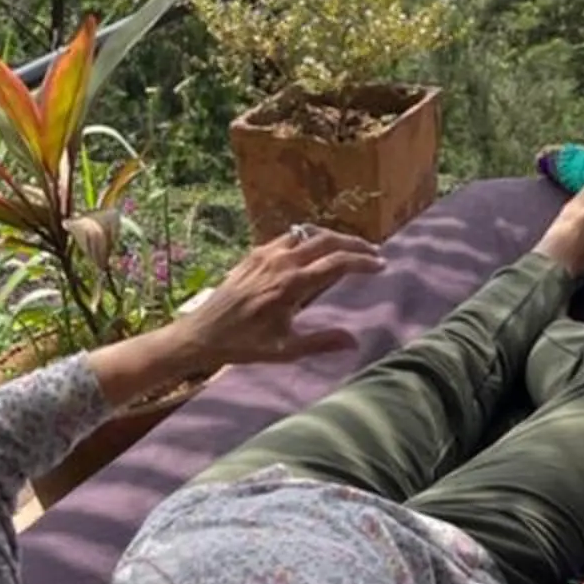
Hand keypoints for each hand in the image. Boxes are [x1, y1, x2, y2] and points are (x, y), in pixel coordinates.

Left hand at [171, 228, 384, 378]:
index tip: (381, 265)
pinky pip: (287, 237)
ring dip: (331, 237)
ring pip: (307, 233)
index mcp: (291, 285)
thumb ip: (321, 342)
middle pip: (326, 240)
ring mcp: (265, 254)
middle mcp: (280, 262)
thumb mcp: (285, 350)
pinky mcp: (253, 254)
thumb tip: (354, 341)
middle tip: (373, 252)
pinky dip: (308, 239)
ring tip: (347, 248)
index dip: (363, 262)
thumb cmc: (243, 345)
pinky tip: (312, 250)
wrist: (201, 334)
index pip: (337, 263)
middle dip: (354, 243)